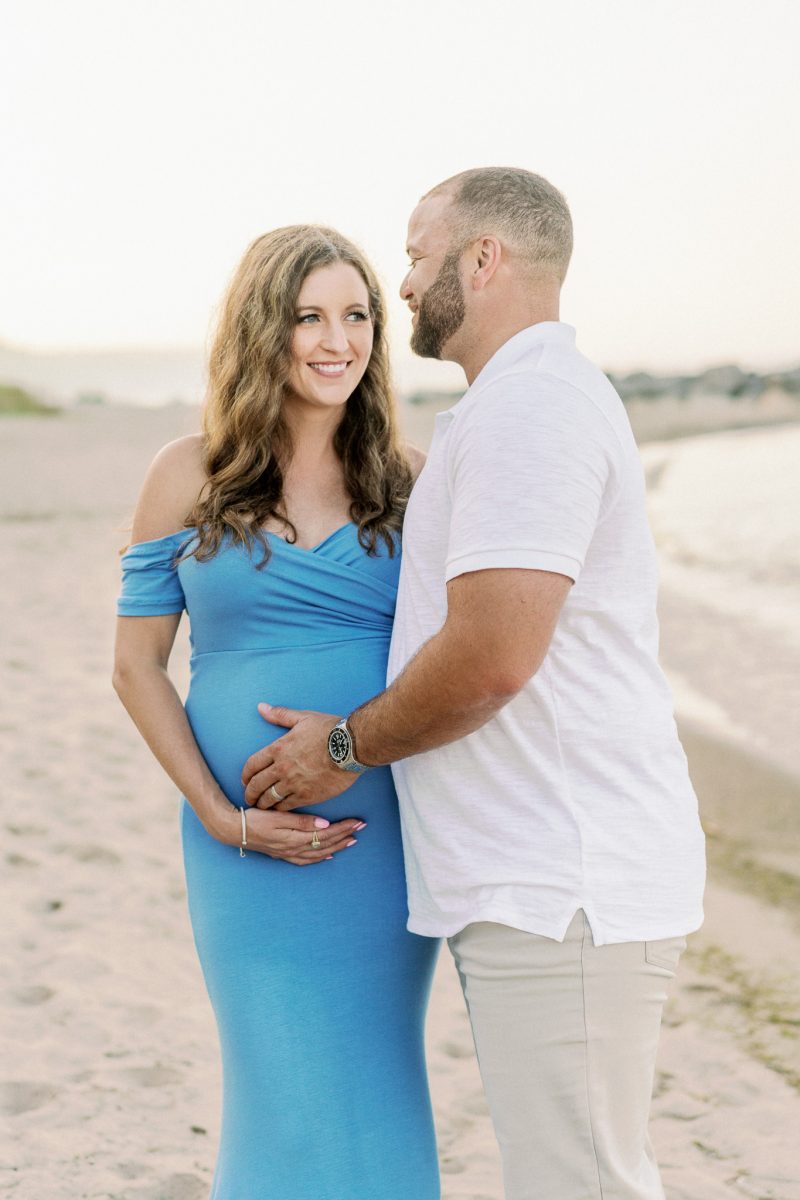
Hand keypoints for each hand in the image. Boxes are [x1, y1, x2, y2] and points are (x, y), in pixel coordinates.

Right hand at [214, 804, 363, 866]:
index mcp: (295, 838)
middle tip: (361, 828)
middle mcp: (294, 849)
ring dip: (336, 847)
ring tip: (351, 841)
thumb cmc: (254, 819)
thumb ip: (301, 821)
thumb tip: (324, 824)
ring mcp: (288, 853)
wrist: (232, 830)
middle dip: (345, 836)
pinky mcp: (282, 854)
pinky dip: (319, 858)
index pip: (326, 834)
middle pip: (326, 844)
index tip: (358, 822)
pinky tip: (326, 855)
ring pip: (318, 853)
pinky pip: (306, 860)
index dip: (343, 828)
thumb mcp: (277, 816)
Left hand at [241, 704, 358, 810]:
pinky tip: (278, 810)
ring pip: (269, 798)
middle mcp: (282, 768)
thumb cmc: (329, 730)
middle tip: (249, 797)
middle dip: (250, 793)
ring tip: (262, 806)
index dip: (245, 775)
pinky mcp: (307, 796)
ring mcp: (293, 783)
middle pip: (257, 785)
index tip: (244, 780)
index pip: (252, 765)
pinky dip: (279, 809)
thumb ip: (280, 715)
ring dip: (263, 803)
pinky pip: (286, 806)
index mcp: (278, 748)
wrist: (351, 746)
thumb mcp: (302, 718)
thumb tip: (261, 707)